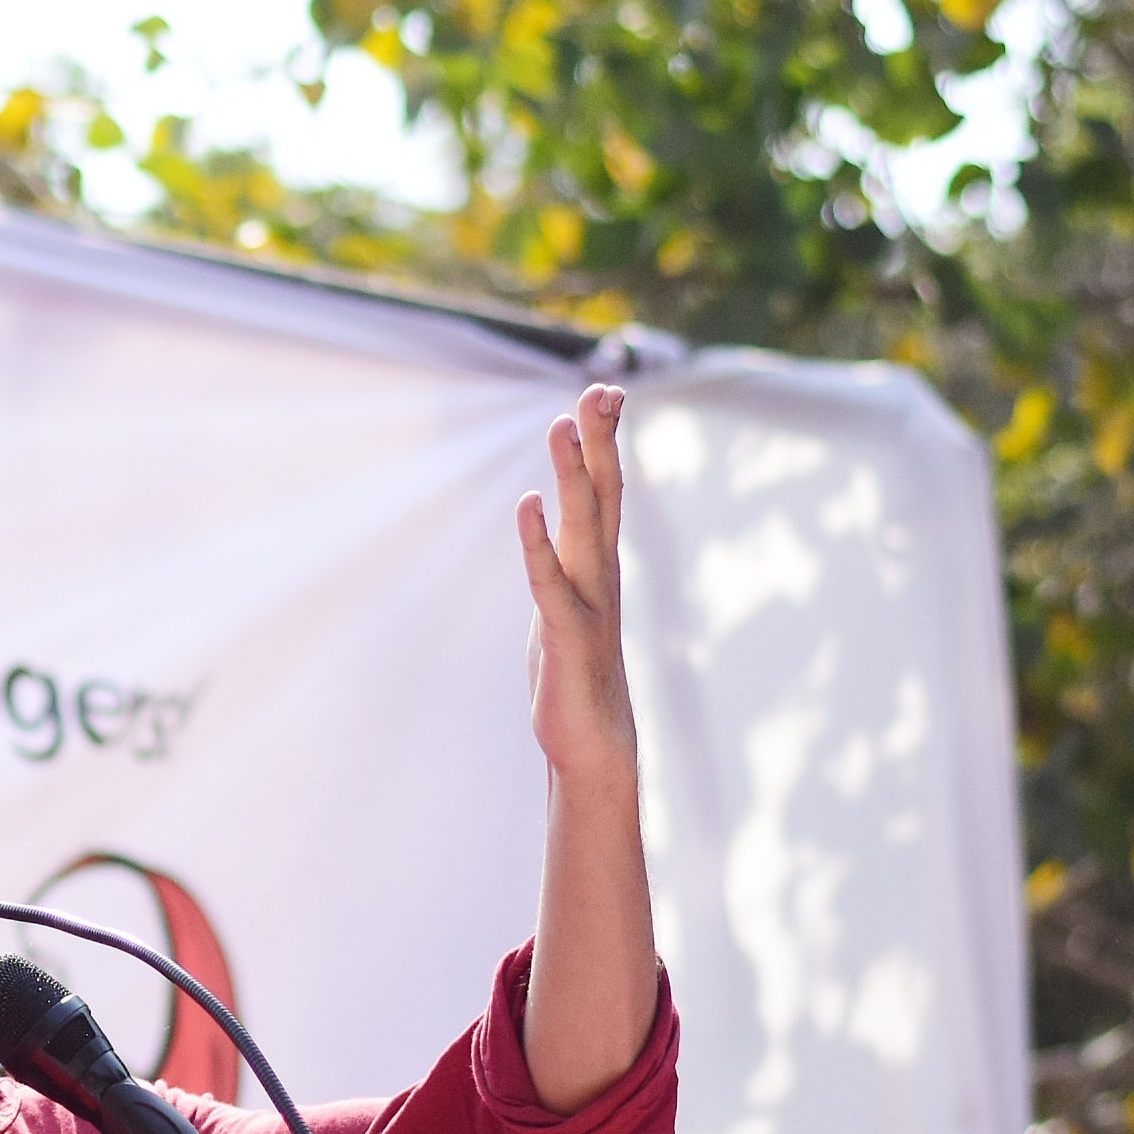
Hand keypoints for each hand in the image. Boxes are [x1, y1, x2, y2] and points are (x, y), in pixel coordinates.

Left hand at [521, 380, 634, 779]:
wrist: (594, 745)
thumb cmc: (575, 676)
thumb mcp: (567, 608)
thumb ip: (565, 569)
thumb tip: (559, 536)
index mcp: (598, 567)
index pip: (606, 492)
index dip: (605, 443)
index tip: (606, 392)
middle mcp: (599, 576)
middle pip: (604, 495)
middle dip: (600, 441)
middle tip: (602, 388)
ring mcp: (586, 603)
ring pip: (582, 527)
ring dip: (571, 475)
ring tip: (561, 425)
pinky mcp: (564, 633)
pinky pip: (548, 580)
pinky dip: (537, 542)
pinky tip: (527, 505)